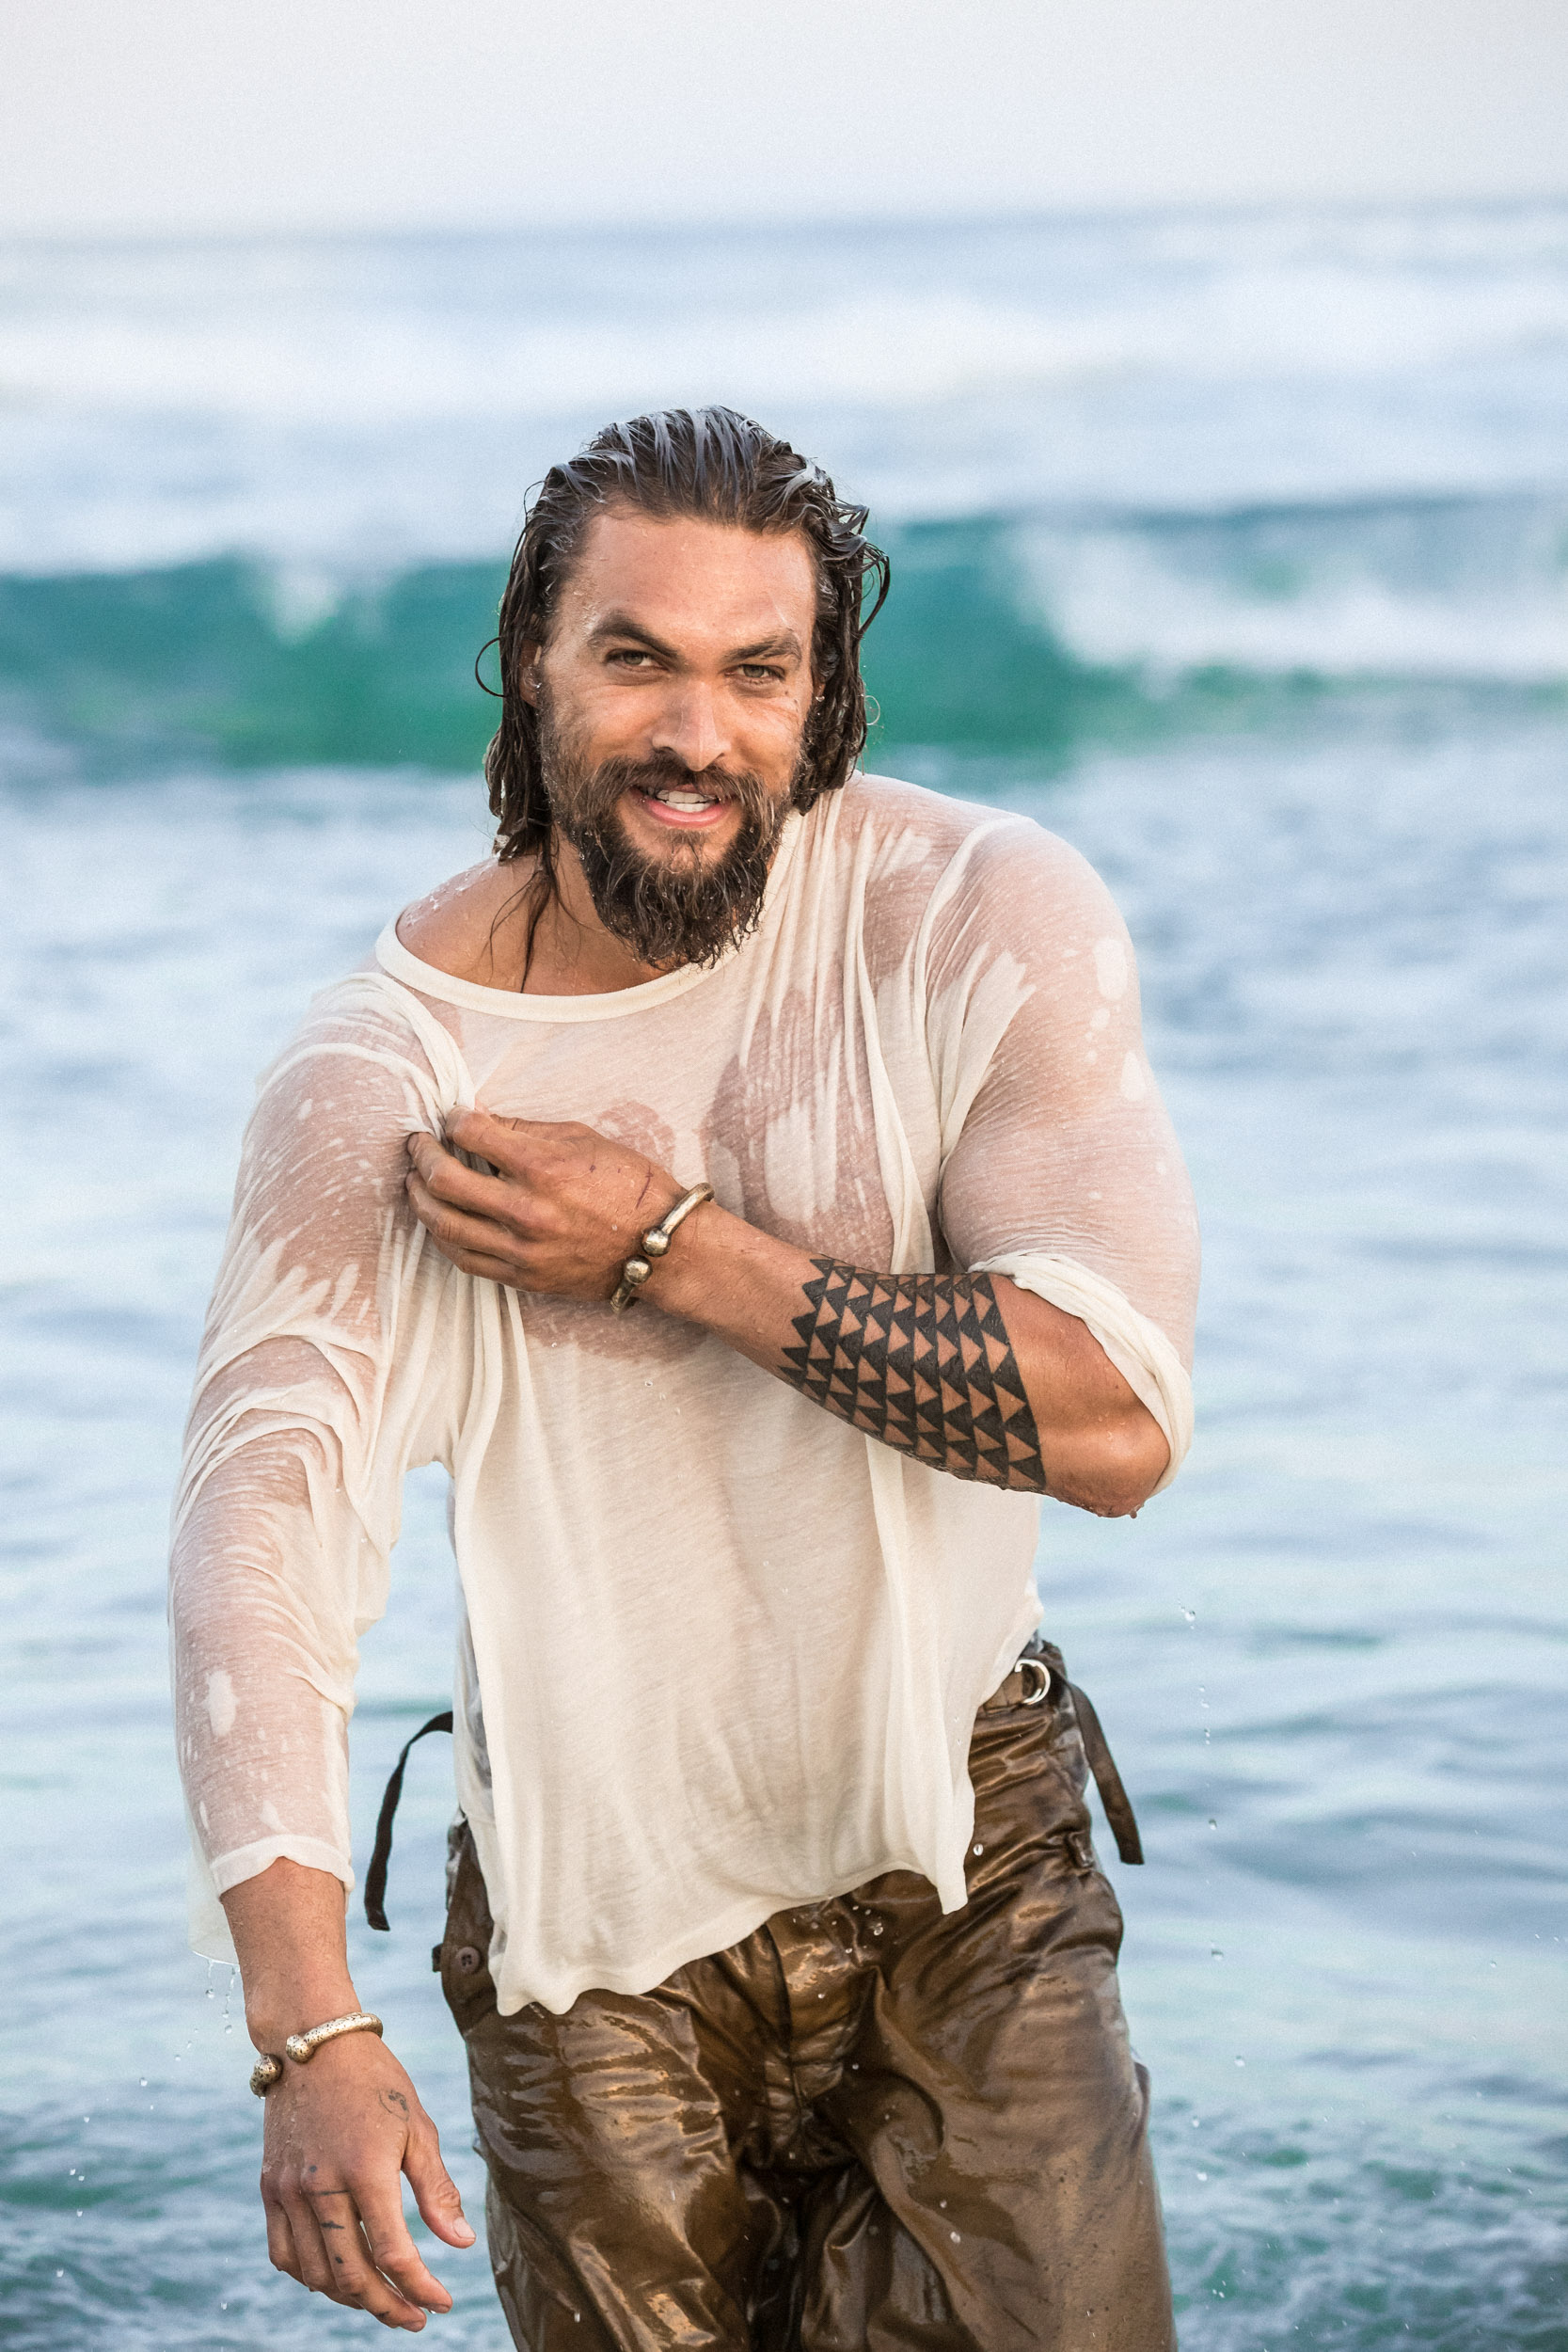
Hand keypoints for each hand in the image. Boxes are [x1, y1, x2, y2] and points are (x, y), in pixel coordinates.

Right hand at [259, 2030, 473, 2330]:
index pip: (393, 2253)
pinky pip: (284, 2254)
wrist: (314, 2042)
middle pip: (352, 2275)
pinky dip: (310, 2277)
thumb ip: (436, 2190)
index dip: (420, 2288)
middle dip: (387, 2306)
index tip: (442, 2303)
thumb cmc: (375, 2080)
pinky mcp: (270, 2188)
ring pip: (316, 2273)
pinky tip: (336, 2278)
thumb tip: (461, 2244)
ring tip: (381, 2300)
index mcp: (365, 2168)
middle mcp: (321, 2186)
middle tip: (415, 2317)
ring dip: (351, 2298)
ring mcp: (289, 2190)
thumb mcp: (417, 2126)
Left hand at [405, 1110, 682, 1297]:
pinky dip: (442, 1235)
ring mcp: (521, 1249)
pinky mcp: (522, 1277)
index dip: (453, 1120)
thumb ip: (526, 1129)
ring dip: (420, 1198)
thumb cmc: (631, 1187)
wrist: (661, 1248)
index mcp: (543, 1168)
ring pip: (444, 1224)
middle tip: (417, 1144)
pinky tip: (439, 1219)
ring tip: (415, 1182)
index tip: (452, 1117)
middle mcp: (526, 1210)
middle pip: (444, 1180)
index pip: (472, 1135)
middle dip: (422, 1154)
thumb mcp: (585, 1139)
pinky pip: (464, 1258)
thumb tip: (480, 1118)